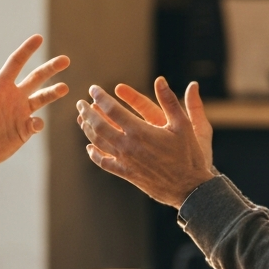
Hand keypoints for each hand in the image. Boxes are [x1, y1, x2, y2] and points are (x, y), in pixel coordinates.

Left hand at [0, 35, 68, 171]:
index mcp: (1, 88)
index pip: (16, 64)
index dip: (27, 51)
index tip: (38, 38)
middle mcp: (14, 97)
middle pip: (36, 78)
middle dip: (51, 68)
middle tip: (65, 60)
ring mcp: (21, 113)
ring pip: (42, 98)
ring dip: (54, 92)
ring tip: (65, 88)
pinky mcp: (25, 130)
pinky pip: (37, 123)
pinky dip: (38, 123)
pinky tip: (33, 125)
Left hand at [76, 77, 215, 207]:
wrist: (188, 188)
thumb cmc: (188, 155)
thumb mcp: (183, 124)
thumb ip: (170, 101)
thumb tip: (160, 80)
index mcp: (140, 131)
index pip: (112, 110)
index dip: (100, 97)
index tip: (93, 89)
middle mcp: (128, 146)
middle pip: (98, 125)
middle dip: (87, 112)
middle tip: (80, 103)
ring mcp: (125, 161)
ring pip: (98, 143)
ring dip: (87, 129)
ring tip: (82, 119)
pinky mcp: (126, 174)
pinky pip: (104, 162)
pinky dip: (94, 154)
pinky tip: (90, 148)